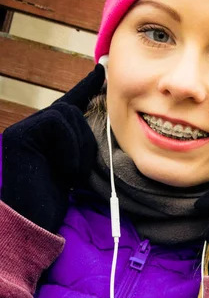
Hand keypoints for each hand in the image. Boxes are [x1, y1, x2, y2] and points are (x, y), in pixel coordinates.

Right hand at [1, 64, 104, 232]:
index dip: (85, 88)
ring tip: (67, 175)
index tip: (101, 72)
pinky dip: (68, 149)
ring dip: (77, 148)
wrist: (31, 225)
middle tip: (75, 172)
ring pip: (66, 116)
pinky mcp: (19, 136)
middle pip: (71, 111)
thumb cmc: (52, 204)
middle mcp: (30, 129)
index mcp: (44, 137)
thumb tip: (100, 129)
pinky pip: (57, 124)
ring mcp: (22, 131)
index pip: (68, 105)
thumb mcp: (72, 171)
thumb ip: (79, 147)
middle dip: (84, 140)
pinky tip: (61, 172)